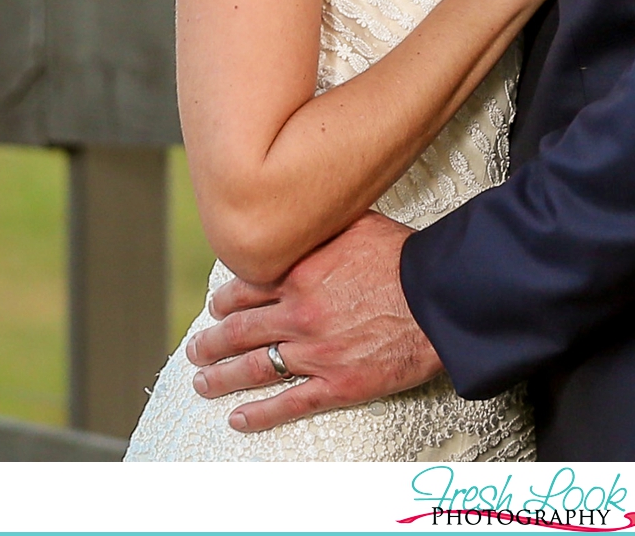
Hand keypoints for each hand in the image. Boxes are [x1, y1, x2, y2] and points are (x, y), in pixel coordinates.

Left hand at [186, 211, 441, 432]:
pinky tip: (239, 419)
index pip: (246, 289)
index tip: (215, 307)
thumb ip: (323, 228)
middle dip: (211, 342)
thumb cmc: (404, 258)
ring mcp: (315, 352)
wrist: (438, 297)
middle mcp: (299, 314)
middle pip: (239, 330)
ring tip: (203, 383)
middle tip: (196, 349)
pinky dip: (259, 414)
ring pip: (254, 368)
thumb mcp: (358, 224)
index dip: (225, 300)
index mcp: (301, 273)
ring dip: (222, 378)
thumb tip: (305, 215)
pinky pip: (289, 403)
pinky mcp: (337, 384)